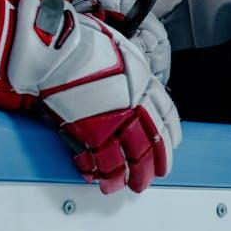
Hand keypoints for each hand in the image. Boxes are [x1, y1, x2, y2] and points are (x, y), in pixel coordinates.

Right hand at [0, 0, 181, 193]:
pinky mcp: (86, 131)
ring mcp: (110, 121)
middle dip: (152, 164)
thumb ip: (133, 73)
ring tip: (124, 187)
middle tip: (150, 178)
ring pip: (125, 158)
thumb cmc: (87, 43)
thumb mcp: (125, 52)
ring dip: (126, 177)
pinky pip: (96, 159)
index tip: (171, 147)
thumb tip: (136, 87)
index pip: (166, 116)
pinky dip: (97, 171)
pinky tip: (97, 178)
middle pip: (149, 144)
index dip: (169, 135)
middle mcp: (132, 106)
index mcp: (145, 85)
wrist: (60, 49)